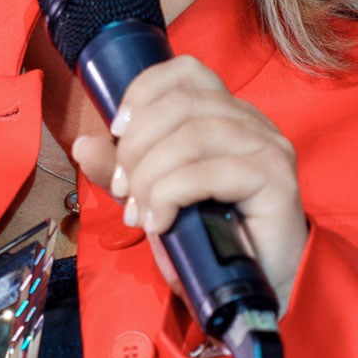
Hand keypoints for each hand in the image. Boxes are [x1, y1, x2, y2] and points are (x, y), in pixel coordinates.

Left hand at [71, 55, 307, 311]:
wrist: (257, 287)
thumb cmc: (209, 238)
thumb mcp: (153, 197)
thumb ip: (121, 171)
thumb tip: (83, 145)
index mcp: (224, 112)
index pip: (186, 71)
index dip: (143, 92)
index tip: (116, 131)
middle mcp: (250, 120)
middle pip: (180, 104)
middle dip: (137, 146)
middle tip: (123, 190)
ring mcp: (266, 146)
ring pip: (191, 136)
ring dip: (150, 175)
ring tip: (140, 213)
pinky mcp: (274, 178)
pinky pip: (206, 172)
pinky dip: (171, 195)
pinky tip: (161, 222)